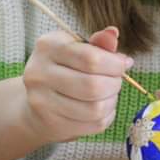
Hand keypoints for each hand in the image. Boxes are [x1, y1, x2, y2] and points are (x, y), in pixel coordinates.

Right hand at [20, 27, 130, 142]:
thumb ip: (98, 43)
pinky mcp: (51, 123)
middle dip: (115, 84)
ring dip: (111, 102)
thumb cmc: (63, 69)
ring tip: (109, 95)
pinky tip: (102, 109)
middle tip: (117, 81)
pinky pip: (92, 125)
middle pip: (93, 85)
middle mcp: (39, 72)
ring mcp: (42, 101)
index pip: (91, 58)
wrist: (36, 103)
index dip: (115, 64)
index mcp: (48, 46)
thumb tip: (113, 34)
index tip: (124, 64)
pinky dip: (106, 117)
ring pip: (94, 108)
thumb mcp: (78, 49)